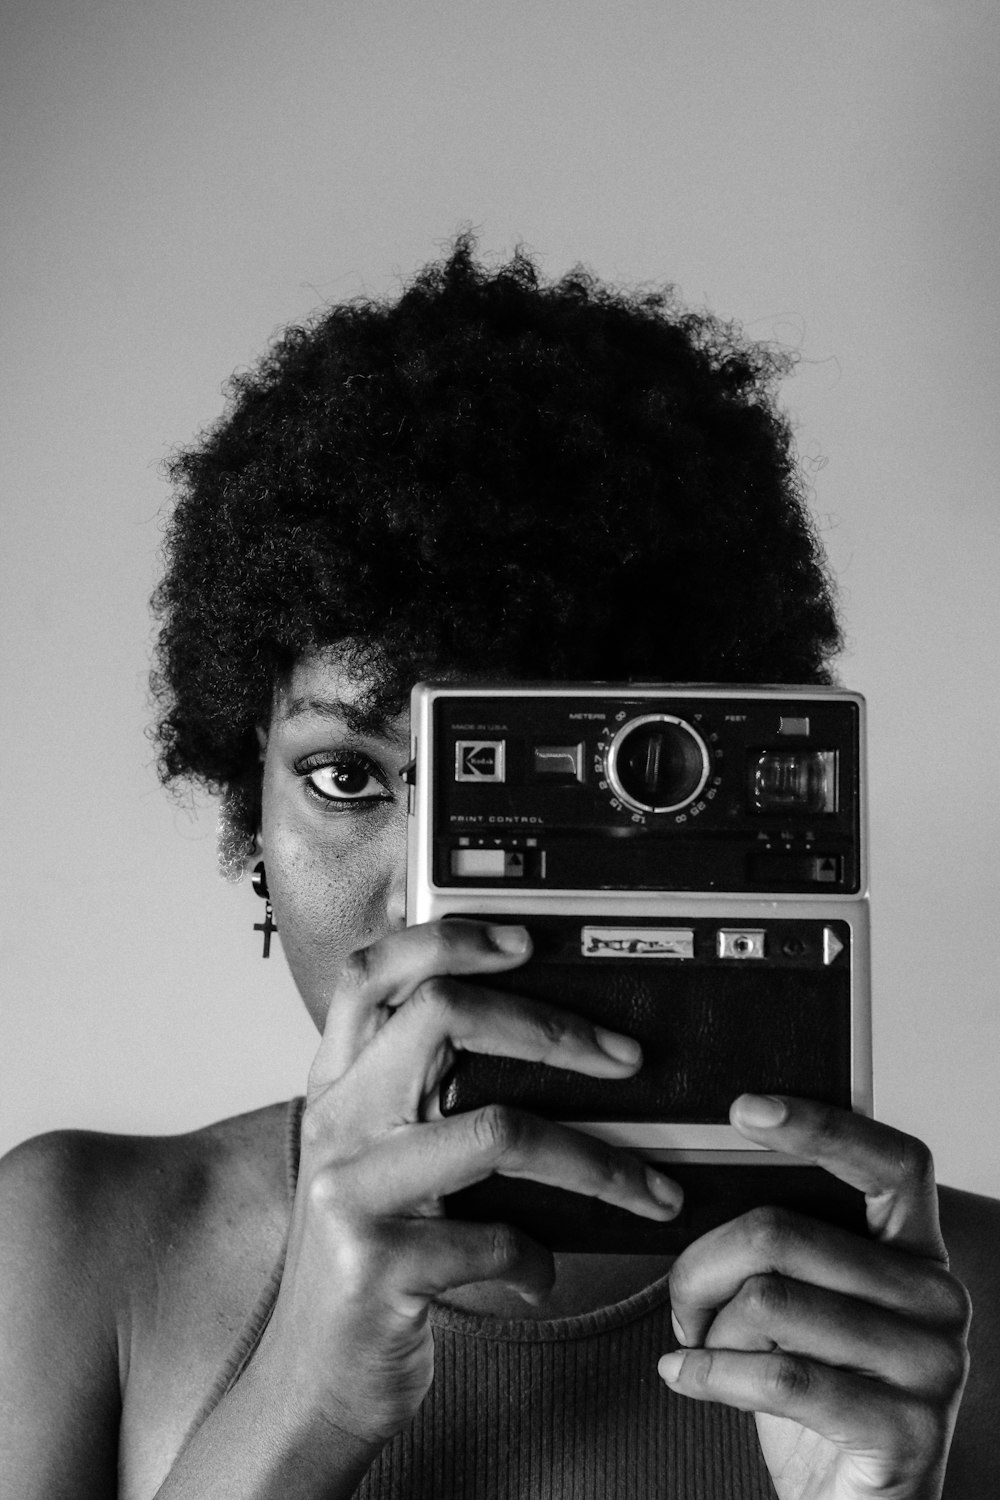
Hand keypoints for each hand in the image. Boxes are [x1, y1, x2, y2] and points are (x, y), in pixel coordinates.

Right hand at [255, 919, 681, 1447]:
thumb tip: (533, 1035)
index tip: (529, 939)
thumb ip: (424, 1099)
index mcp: (338, 1084)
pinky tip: (541, 1277)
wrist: (309, 1386)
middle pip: (441, 1014)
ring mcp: (350, 1189)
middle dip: (552, 1025)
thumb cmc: (369, 1264)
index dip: (450, 938)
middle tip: (625, 1058)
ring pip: (497, 1129)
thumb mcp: (380, 1163)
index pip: (373, 971)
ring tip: (648, 1190)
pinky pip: (496, 1239)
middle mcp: (336, 1120)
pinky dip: (540, 1262)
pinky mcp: (376, 1263)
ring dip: (596, 1162)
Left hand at [658, 1096, 970, 1499]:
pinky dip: (710, 1375)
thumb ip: (786, 1246)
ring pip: (769, 1301)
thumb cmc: (815, 1397)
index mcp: (916, 1253)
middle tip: (683, 1302)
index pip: (893, 1160)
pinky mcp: (907, 1431)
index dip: (821, 1125)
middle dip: (702, 1264)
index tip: (743, 1108)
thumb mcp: (803, 1307)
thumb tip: (712, 1174)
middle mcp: (940, 1300)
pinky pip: (779, 1376)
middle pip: (784, 1231)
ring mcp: (934, 1367)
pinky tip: (685, 1377)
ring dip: (707, 1329)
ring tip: (700, 1350)